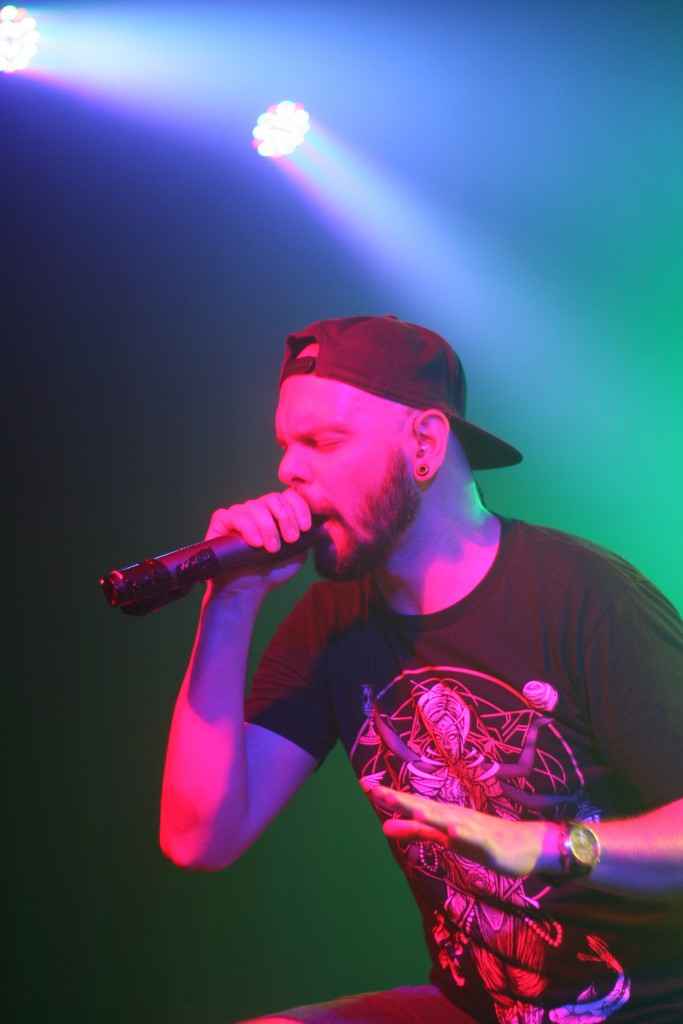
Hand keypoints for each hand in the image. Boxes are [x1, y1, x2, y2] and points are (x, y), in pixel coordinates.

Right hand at [203, 489, 312, 599]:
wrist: (248, 590)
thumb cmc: (273, 571)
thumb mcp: (297, 553)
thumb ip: (309, 537)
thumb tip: (324, 525)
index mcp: (276, 512)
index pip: (290, 496)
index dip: (299, 508)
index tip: (305, 528)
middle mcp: (257, 509)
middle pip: (273, 498)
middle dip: (286, 518)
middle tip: (291, 539)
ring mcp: (239, 514)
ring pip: (254, 507)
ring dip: (268, 527)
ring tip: (272, 549)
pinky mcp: (221, 522)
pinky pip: (232, 515)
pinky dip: (246, 526)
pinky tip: (255, 542)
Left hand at [367, 784, 553, 877]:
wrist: (526, 845)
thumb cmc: (482, 838)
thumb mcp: (444, 836)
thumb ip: (416, 830)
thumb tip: (384, 826)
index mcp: (442, 815)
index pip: (412, 803)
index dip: (389, 796)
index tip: (365, 786)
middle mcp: (454, 816)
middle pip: (424, 806)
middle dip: (401, 799)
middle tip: (375, 790)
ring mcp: (472, 828)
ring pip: (447, 820)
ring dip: (428, 813)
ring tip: (410, 807)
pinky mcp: (489, 844)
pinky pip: (474, 839)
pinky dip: (463, 833)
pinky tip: (452, 830)